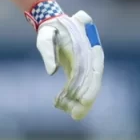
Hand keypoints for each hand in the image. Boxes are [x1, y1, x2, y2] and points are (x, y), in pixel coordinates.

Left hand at [26, 0, 104, 120]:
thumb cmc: (50, 30)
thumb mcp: (46, 37)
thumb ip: (48, 51)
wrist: (51, 24)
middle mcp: (90, 58)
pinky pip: (79, 86)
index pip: (93, 70)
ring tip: (72, 116)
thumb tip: (51, 71)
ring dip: (81, 102)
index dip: (91, 86)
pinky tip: (64, 107)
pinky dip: (73, 97)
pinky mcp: (78, 71)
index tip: (84, 100)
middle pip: (92, 82)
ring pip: (87, 87)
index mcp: (87, 48)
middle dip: (86, 100)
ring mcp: (85, 65)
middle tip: (76, 115)